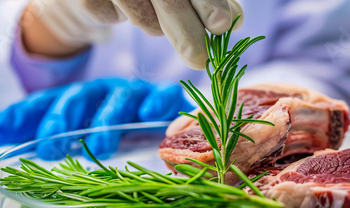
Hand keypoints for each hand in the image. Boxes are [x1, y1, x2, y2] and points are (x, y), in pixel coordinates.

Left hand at [0, 78, 194, 157]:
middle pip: (79, 97)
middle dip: (62, 119)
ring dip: (107, 121)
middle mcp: (103, 93)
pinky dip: (156, 102)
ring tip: (100, 147)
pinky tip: (148, 115)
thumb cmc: (119, 126)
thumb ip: (44, 132)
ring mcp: (134, 94)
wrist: (162, 113)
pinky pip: (161, 96)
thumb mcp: (81, 132)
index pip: (48, 102)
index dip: (24, 115)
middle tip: (50, 145)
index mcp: (80, 100)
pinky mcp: (162, 98)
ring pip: (118, 100)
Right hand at [28, 0, 242, 68]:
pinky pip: (113, 15)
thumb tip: (235, 22)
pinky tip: (126, 9)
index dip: (211, 2)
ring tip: (156, 18)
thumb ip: (211, 3)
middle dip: (188, 32)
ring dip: (157, 27)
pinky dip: (128, 19)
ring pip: (143, 15)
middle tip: (201, 60)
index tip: (222, 26)